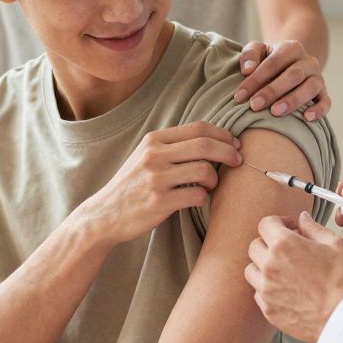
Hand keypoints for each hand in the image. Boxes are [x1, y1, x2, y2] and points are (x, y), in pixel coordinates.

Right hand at [78, 122, 242, 248]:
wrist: (104, 214)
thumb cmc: (131, 186)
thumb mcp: (145, 156)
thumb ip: (172, 146)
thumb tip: (213, 140)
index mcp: (153, 140)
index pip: (198, 128)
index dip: (223, 134)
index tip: (234, 144)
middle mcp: (154, 155)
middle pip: (205, 145)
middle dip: (229, 152)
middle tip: (238, 162)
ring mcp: (156, 178)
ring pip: (204, 170)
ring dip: (216, 179)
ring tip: (211, 185)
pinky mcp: (159, 202)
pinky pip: (197, 195)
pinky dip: (204, 197)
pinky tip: (198, 199)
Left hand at [234, 40, 329, 120]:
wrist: (291, 64)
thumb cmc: (269, 61)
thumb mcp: (258, 51)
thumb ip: (250, 55)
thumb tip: (247, 70)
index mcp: (291, 48)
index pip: (273, 63)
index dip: (255, 80)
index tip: (239, 96)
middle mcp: (308, 61)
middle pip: (292, 75)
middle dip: (272, 91)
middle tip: (255, 105)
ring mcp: (318, 77)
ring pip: (310, 88)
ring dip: (293, 100)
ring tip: (275, 112)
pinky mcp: (323, 93)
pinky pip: (325, 102)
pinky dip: (318, 110)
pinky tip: (307, 118)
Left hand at [245, 212, 342, 342]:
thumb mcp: (336, 245)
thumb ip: (314, 229)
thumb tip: (303, 220)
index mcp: (284, 245)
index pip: (266, 224)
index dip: (278, 222)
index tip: (288, 228)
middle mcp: (270, 266)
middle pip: (255, 246)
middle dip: (270, 243)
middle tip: (288, 249)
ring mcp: (267, 290)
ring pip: (252, 270)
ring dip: (264, 266)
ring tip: (284, 270)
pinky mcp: (268, 310)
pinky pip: (258, 293)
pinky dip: (267, 289)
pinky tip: (285, 289)